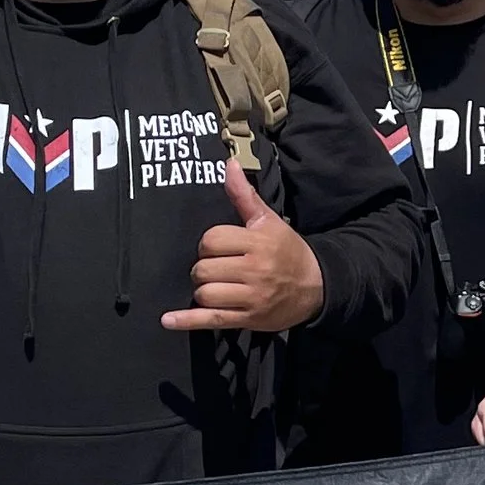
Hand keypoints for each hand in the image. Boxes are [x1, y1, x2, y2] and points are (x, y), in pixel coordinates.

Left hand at [161, 161, 327, 332]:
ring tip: (214, 286)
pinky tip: (168, 320)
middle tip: (216, 268)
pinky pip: (211, 319)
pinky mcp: (248, 319)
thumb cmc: (287, 250)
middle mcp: (254, 270)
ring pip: (205, 293)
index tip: (219, 248)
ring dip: (203, 290)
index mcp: (257, 243)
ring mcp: (251, 297)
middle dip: (203, 268)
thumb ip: (244, 195)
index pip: (212, 240)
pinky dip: (187, 320)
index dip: (208, 244)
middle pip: (204, 269)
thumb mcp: (268, 221)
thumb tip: (229, 163)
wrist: (317, 287)